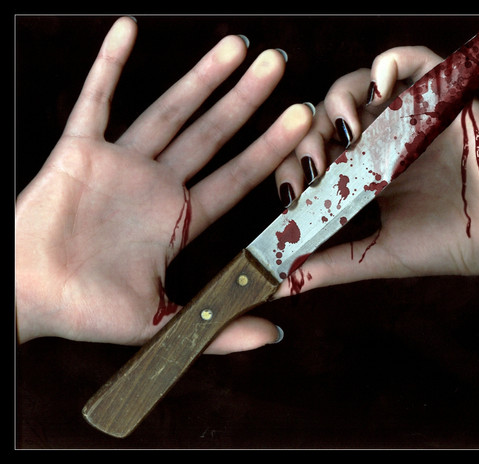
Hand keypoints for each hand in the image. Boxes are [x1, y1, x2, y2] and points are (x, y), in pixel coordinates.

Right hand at [15, 17, 312, 352]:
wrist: (26, 298)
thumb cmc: (87, 312)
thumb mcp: (163, 322)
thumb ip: (220, 328)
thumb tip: (274, 336)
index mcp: (180, 220)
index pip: (237, 177)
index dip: (270, 149)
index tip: (301, 120)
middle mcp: (157, 185)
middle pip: (213, 134)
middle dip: (247, 99)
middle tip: (281, 63)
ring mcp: (120, 164)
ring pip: (169, 110)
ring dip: (201, 77)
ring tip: (237, 46)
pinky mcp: (78, 151)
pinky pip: (96, 100)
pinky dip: (110, 64)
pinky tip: (130, 28)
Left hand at [274, 45, 478, 381]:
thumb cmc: (447, 246)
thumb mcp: (374, 255)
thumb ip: (328, 264)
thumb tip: (280, 287)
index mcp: (365, 168)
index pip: (313, 150)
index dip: (292, 165)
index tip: (291, 195)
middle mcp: (384, 136)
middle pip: (329, 115)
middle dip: (309, 136)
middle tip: (314, 168)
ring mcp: (412, 114)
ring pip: (360, 84)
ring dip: (340, 101)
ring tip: (343, 134)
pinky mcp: (443, 96)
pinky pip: (413, 59)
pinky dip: (390, 62)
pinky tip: (376, 91)